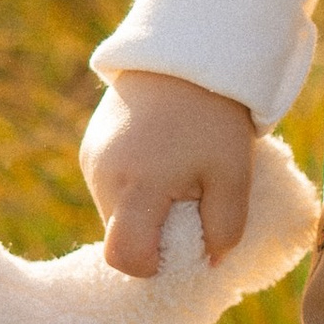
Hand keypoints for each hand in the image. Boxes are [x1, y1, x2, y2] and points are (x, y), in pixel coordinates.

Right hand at [82, 70, 255, 277]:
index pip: (125, 257)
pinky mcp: (89, 148)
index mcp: (138, 186)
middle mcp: (104, 177)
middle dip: (153, 236)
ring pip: (115, 214)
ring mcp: (91, 161)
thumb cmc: (214, 119)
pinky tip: (159, 161)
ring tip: (176, 176)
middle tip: (189, 204)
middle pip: (120, 237)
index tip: (183, 248)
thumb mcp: (234, 175)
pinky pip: (110, 189)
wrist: (185, 58)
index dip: (153, 266)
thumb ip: (226, 227)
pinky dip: (135, 190)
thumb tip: (209, 262)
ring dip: (145, 212)